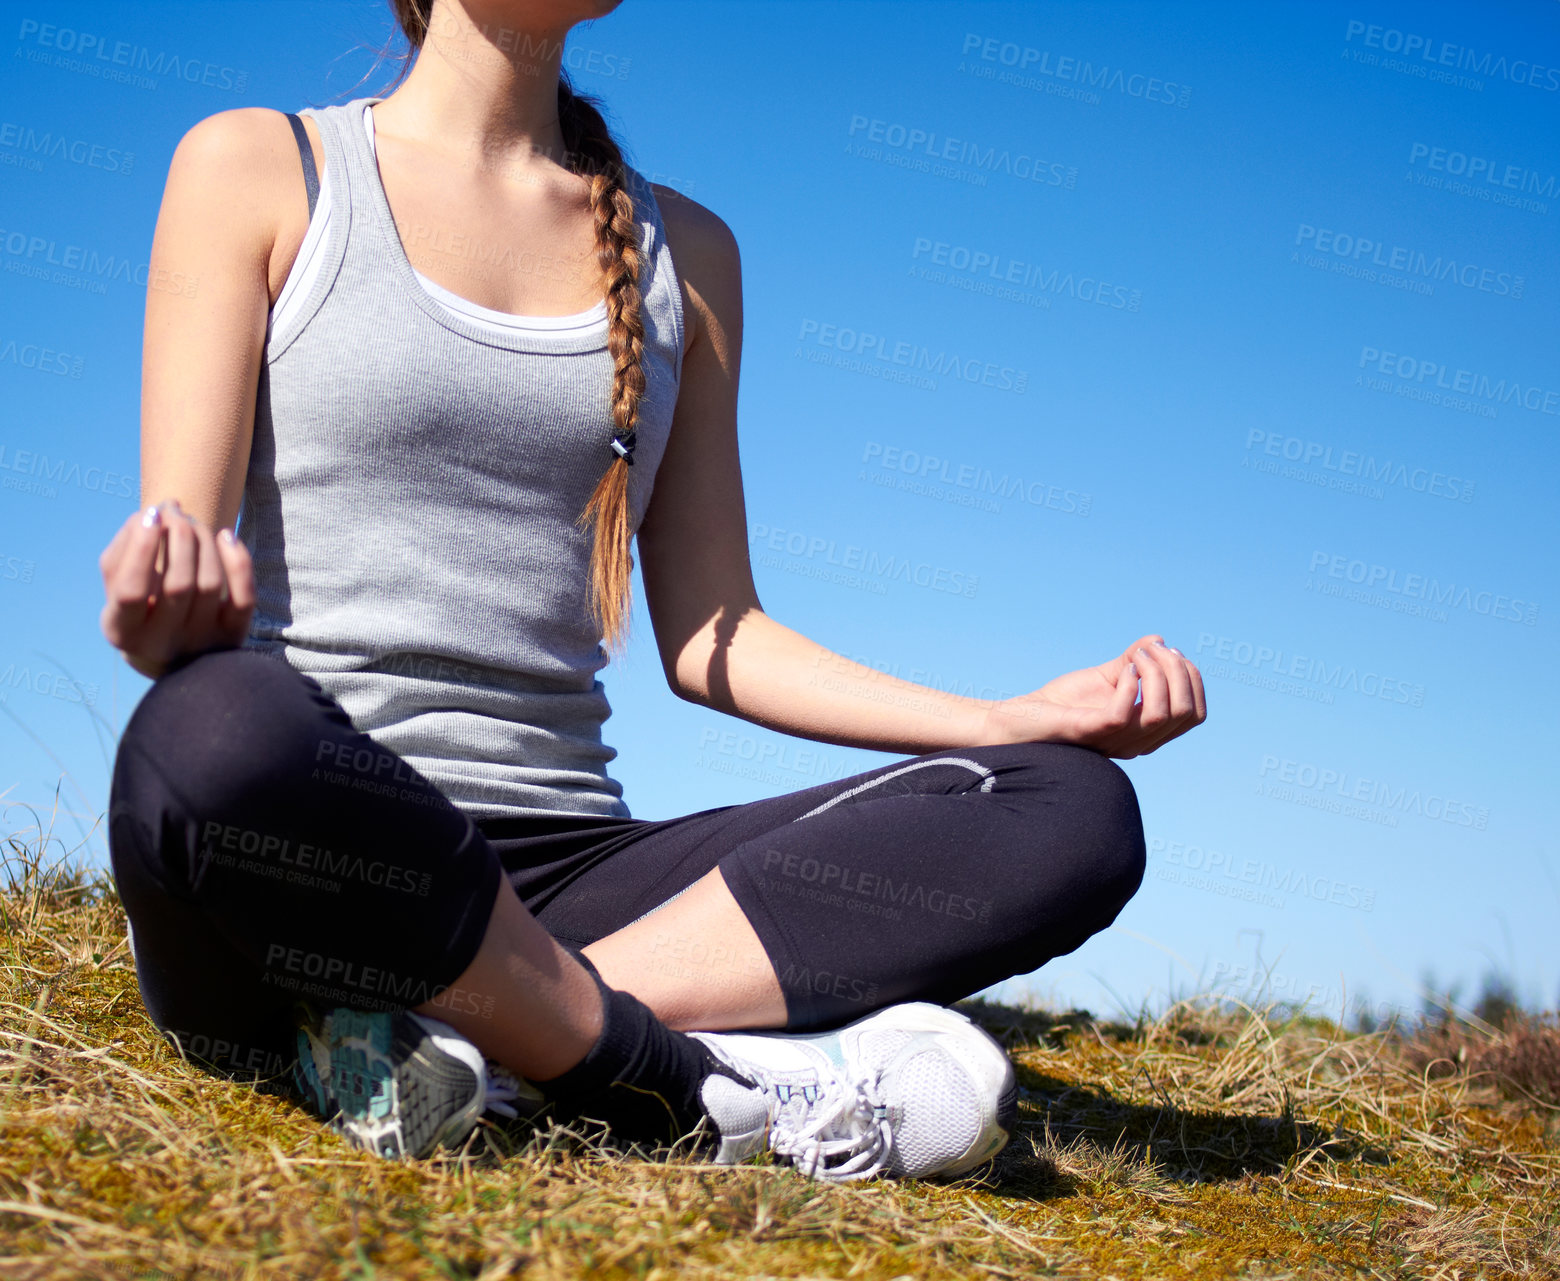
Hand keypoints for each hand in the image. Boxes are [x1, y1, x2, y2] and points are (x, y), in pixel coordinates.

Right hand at [98, 499, 254, 679]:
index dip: (142, 550)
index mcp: (123, 630)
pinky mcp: (233, 636)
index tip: (152, 514)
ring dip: (205, 542)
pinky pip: (245, 598)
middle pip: (179, 585)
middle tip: (176, 512)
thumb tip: (154, 514)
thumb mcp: (118, 580)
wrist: (171, 649)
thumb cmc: (138, 601)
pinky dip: (239, 562)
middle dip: (180, 538)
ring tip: (193, 521)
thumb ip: (124, 547)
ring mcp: (201, 641)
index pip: (132, 591)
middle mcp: (162, 643)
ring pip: (211, 585)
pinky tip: (226, 536)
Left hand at [978, 634, 1206, 758]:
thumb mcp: (1108, 676)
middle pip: (1185, 712)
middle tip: (1152, 649)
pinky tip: (1123, 668)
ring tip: (1137, 655)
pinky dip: (1130, 684)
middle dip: (1178, 672)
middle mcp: (1138, 742)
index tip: (1168, 651)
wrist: (1022, 718)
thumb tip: (1159, 639)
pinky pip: (1124, 713)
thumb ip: (1134, 660)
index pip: (1194, 713)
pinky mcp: (1091, 731)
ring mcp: (1116, 740)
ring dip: (1156, 673)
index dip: (1191, 679)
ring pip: (1162, 714)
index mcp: (1147, 731)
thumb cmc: (1064, 703)